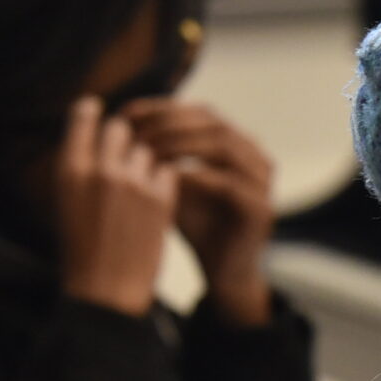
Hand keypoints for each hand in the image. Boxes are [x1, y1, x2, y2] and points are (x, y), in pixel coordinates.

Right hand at [56, 95, 177, 317]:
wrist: (107, 292)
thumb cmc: (81, 252)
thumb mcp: (65, 203)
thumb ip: (80, 168)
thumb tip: (94, 138)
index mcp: (70, 171)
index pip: (84, 118)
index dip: (92, 112)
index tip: (97, 109)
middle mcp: (102, 170)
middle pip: (121, 128)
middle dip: (124, 136)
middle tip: (126, 152)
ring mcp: (134, 182)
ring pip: (147, 149)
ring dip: (145, 161)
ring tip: (138, 187)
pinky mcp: (162, 197)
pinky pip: (167, 171)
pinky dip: (163, 180)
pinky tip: (155, 200)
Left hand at [122, 97, 276, 326]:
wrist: (223, 272)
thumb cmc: (195, 225)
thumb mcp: (171, 182)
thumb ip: (158, 153)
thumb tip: (118, 122)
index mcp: (237, 143)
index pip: (200, 111)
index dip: (162, 108)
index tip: (125, 114)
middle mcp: (255, 155)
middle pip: (212, 121)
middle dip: (168, 124)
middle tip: (134, 134)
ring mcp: (263, 180)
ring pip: (222, 145)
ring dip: (180, 146)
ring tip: (146, 153)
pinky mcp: (261, 208)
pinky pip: (227, 183)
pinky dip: (195, 177)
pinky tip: (165, 179)